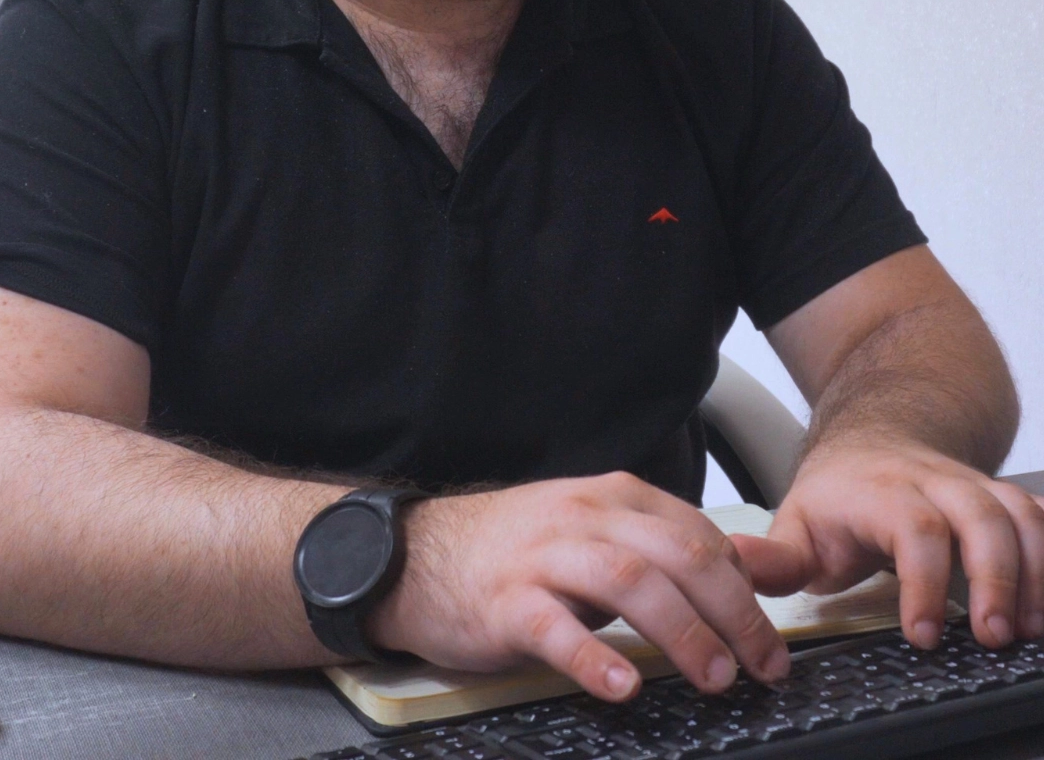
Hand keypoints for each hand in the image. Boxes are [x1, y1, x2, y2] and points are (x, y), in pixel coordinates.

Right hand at [367, 472, 809, 701]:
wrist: (416, 552)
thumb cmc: (511, 548)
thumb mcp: (586, 531)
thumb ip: (646, 548)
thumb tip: (722, 588)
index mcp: (611, 498)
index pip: (696, 532)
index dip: (744, 585)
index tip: (768, 633)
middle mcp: (583, 517)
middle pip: (676, 554)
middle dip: (732, 611)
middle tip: (763, 664)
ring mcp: (544, 557)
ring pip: (629, 581)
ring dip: (682, 631)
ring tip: (714, 677)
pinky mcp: (506, 601)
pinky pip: (556, 626)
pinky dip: (595, 657)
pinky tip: (623, 686)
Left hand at [768, 443, 1043, 648]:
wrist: (874, 441)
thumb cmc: (840, 495)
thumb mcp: (798, 523)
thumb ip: (775, 557)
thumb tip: (735, 564)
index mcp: (881, 491)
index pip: (914, 527)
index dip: (924, 581)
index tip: (924, 634)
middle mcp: (934, 482)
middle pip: (979, 515)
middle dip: (996, 576)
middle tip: (994, 635)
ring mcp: (972, 486)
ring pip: (1018, 512)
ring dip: (1035, 570)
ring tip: (1029, 629)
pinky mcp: (1000, 499)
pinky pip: (1039, 516)